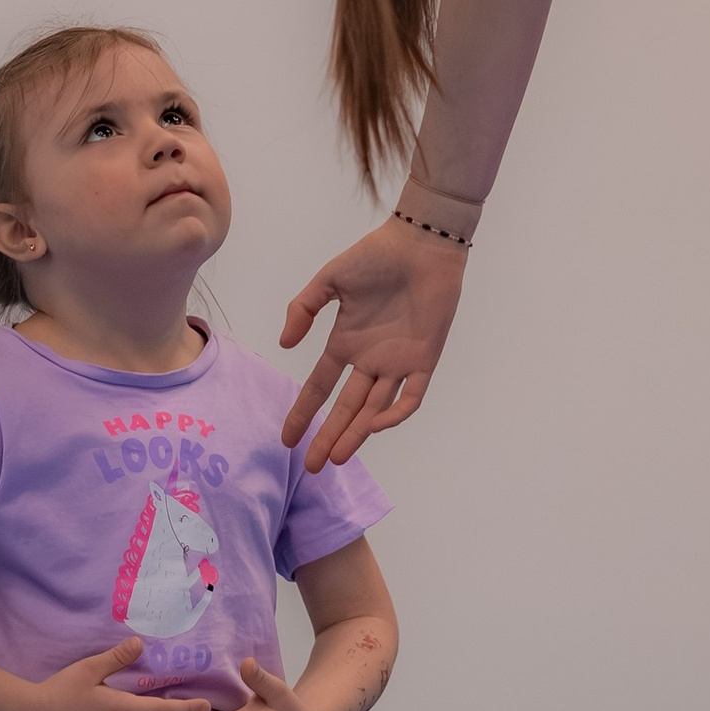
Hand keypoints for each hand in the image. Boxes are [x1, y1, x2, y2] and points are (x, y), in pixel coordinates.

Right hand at [279, 220, 463, 471]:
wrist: (420, 244)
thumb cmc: (376, 256)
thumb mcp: (329, 279)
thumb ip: (302, 309)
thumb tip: (285, 345)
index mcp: (346, 342)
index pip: (320, 387)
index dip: (303, 412)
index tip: (287, 438)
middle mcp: (370, 359)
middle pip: (346, 408)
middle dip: (328, 436)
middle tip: (311, 467)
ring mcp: (397, 361)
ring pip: (375, 409)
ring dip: (357, 434)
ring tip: (337, 457)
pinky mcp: (424, 359)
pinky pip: (411, 395)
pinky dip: (396, 413)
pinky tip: (376, 425)